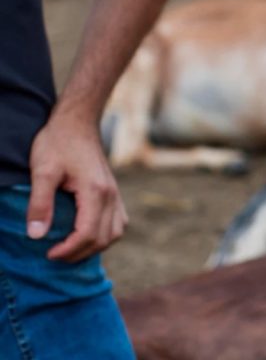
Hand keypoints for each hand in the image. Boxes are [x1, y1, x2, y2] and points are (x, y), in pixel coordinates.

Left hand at [26, 111, 127, 261]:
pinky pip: (118, 223)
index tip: (48, 253)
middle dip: (79, 253)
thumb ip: (39, 203)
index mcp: (96, 191)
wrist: (77, 123)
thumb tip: (36, 235)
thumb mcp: (42, 171)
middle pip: (103, 238)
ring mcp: (116, 194)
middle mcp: (111, 195)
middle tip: (54, 255)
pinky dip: (104, 235)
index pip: (87, 233)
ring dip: (94, 247)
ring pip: (115, 233)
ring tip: (70, 249)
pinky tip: (87, 235)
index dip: (68, 250)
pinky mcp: (114, 192)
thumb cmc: (58, 143)